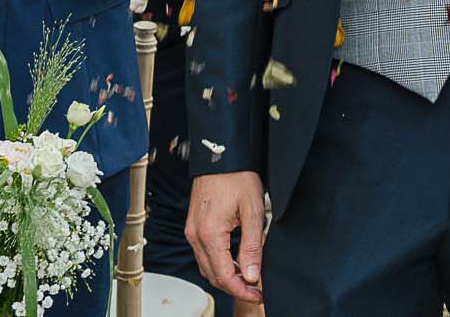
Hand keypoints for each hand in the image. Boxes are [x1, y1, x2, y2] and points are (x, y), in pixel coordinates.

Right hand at [187, 170, 266, 302]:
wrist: (221, 155)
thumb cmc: (237, 177)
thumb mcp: (253, 211)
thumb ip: (252, 246)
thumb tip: (251, 275)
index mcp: (209, 234)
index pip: (223, 275)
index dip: (241, 290)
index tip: (257, 295)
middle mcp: (195, 235)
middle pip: (212, 275)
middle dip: (234, 287)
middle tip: (255, 290)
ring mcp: (192, 231)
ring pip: (207, 266)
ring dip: (226, 276)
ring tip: (248, 277)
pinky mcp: (194, 226)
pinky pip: (204, 253)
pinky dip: (219, 263)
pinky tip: (235, 261)